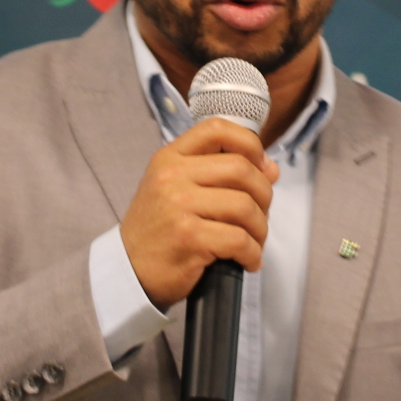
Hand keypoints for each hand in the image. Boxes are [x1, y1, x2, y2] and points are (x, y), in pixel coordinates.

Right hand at [119, 118, 277, 308]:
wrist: (129, 271)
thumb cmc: (159, 230)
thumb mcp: (176, 189)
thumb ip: (219, 173)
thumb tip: (271, 169)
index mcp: (170, 158)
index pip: (217, 129)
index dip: (249, 144)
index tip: (260, 166)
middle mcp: (172, 176)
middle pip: (241, 169)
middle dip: (264, 194)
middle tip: (260, 215)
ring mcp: (179, 206)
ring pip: (245, 206)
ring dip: (260, 228)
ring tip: (254, 242)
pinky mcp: (188, 237)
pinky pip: (239, 239)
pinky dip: (252, 253)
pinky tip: (247, 260)